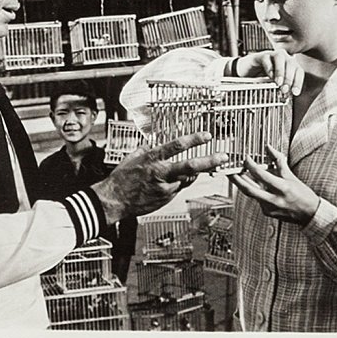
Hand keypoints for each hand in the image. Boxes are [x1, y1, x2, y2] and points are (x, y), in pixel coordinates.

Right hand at [93, 132, 227, 223]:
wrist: (114, 201)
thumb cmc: (121, 179)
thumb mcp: (132, 158)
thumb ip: (145, 150)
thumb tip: (152, 143)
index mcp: (152, 159)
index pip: (177, 146)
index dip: (194, 140)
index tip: (206, 136)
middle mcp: (161, 173)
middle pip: (191, 166)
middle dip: (209, 161)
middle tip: (222, 157)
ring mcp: (165, 188)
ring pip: (186, 178)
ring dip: (192, 173)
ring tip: (198, 168)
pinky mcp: (166, 199)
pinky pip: (178, 188)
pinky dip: (178, 183)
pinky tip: (170, 182)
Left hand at [229, 144, 319, 224]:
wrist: (309, 214)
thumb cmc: (302, 194)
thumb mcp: (291, 176)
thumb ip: (278, 161)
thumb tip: (269, 148)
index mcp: (282, 188)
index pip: (261, 175)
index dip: (251, 166)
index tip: (245, 158)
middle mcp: (274, 199)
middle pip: (248, 189)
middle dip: (236, 179)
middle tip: (228, 170)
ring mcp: (269, 208)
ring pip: (250, 194)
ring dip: (241, 184)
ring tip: (234, 175)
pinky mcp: (267, 212)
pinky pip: (256, 199)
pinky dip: (252, 190)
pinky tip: (248, 183)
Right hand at [233, 50, 303, 98]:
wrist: (245, 71)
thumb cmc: (260, 77)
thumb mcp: (273, 84)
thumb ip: (279, 87)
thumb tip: (286, 98)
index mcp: (288, 65)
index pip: (298, 71)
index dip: (298, 81)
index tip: (295, 92)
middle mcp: (282, 58)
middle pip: (291, 63)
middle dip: (289, 78)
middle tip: (285, 90)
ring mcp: (271, 54)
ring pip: (280, 57)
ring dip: (281, 71)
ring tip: (278, 83)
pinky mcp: (260, 55)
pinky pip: (266, 58)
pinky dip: (269, 67)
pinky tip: (269, 76)